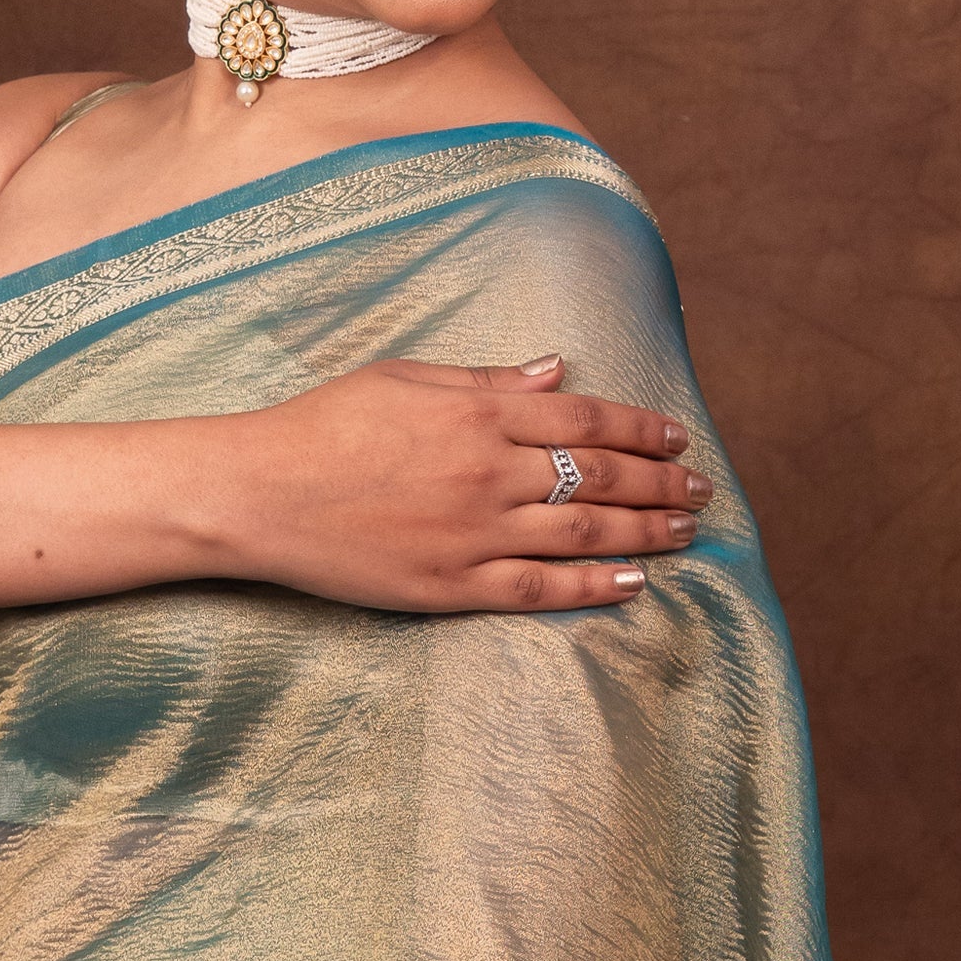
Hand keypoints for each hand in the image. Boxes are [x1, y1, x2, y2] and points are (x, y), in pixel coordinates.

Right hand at [208, 351, 710, 614]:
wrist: (260, 492)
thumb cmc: (325, 426)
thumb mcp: (407, 378)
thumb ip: (489, 380)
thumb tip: (558, 370)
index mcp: (477, 413)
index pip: (586, 419)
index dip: (642, 428)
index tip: (678, 437)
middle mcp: (487, 472)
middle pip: (598, 476)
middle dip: (659, 483)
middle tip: (700, 491)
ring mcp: (473, 534)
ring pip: (582, 534)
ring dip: (644, 533)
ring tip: (684, 533)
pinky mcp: (451, 586)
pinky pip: (539, 590)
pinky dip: (592, 588)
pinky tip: (633, 584)